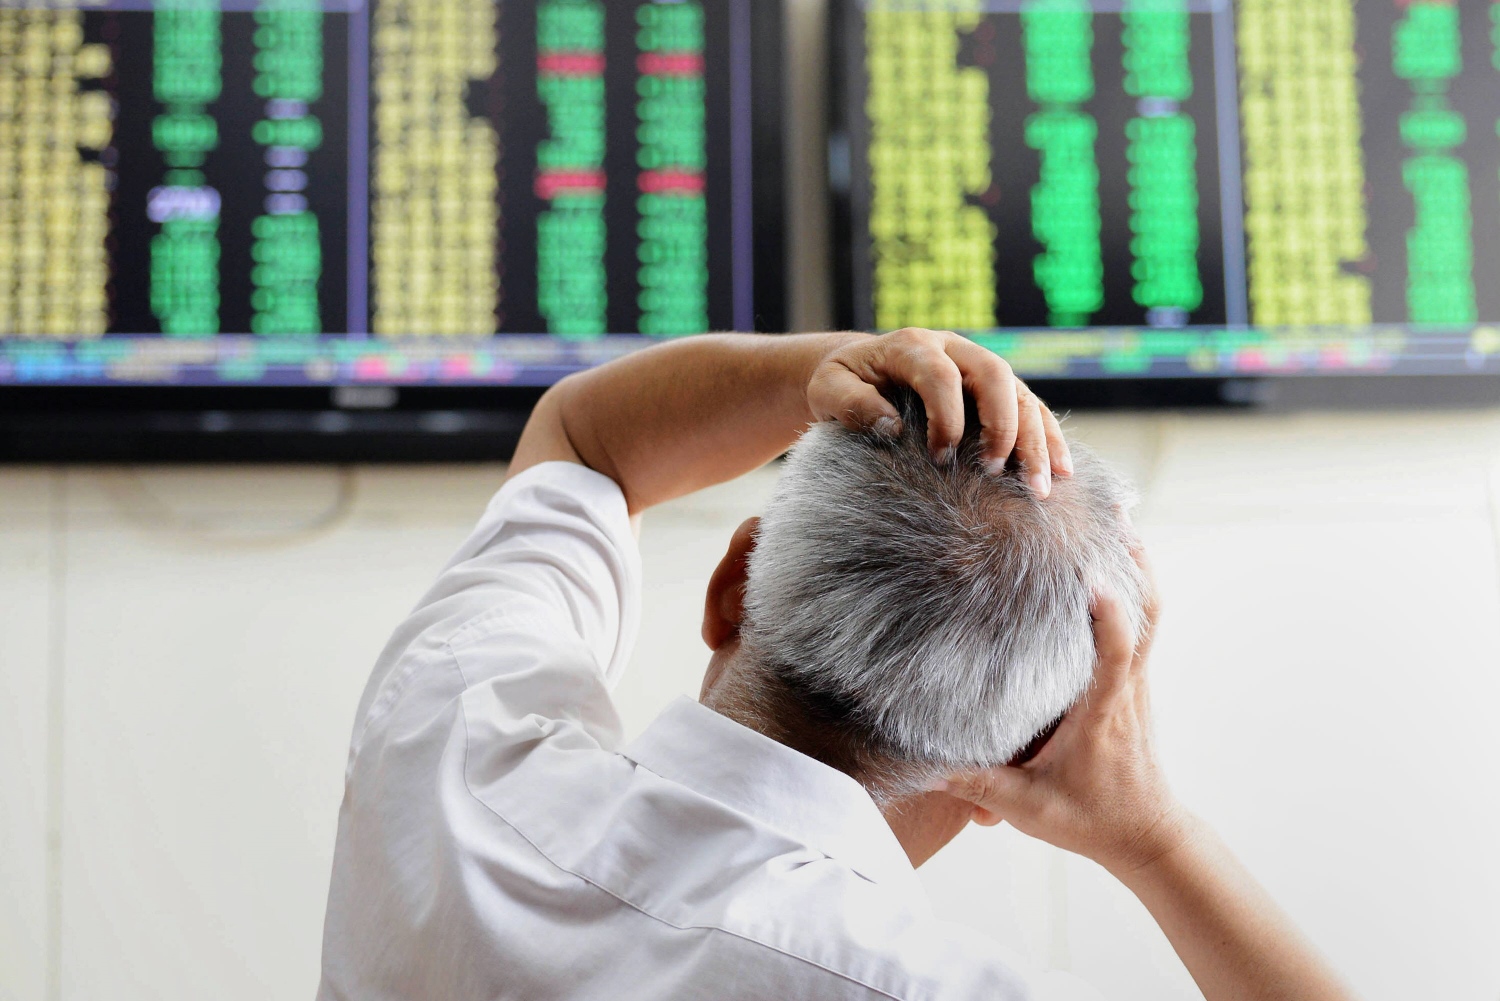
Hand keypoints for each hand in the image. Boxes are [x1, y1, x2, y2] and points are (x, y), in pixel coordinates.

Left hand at [805, 327, 1071, 496]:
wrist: (859, 370)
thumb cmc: (841, 383)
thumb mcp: (827, 389)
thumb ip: (851, 403)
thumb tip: (890, 427)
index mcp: (913, 346)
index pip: (940, 375)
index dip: (946, 416)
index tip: (941, 457)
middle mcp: (954, 350)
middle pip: (995, 376)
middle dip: (1003, 424)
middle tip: (997, 470)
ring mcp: (980, 368)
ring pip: (1022, 394)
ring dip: (1036, 439)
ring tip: (1040, 486)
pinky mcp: (997, 391)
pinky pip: (1033, 410)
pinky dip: (1049, 439)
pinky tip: (1061, 472)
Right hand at [943, 545, 1189, 874]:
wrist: (1147, 838)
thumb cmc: (1092, 821)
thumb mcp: (1029, 809)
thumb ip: (977, 786)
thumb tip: (924, 763)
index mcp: (1104, 710)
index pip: (1116, 654)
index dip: (1109, 614)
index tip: (1092, 575)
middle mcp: (1126, 688)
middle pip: (1146, 614)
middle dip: (1131, 561)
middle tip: (1110, 515)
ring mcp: (1136, 684)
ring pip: (1150, 614)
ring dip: (1136, 568)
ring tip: (1114, 522)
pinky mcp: (1134, 686)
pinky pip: (1141, 627)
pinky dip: (1132, 591)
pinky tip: (1110, 567)